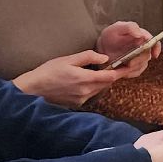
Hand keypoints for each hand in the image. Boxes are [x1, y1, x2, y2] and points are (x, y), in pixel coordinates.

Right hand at [13, 51, 127, 106]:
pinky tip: (86, 80)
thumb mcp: (68, 59)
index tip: (129, 66)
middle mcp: (86, 92)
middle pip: (106, 83)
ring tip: (102, 71)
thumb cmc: (48, 71)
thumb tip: (104, 58)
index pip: (110, 76)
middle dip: (112, 75)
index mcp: (85, 79)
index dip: (121, 71)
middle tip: (118, 66)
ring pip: (99, 89)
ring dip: (102, 81)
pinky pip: (90, 94)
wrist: (33, 89)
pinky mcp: (77, 104)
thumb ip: (88, 57)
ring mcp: (82, 99)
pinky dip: (92, 87)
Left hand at [96, 21, 156, 76]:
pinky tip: (122, 70)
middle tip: (129, 63)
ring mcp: (140, 58)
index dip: (156, 48)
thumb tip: (141, 34)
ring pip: (142, 65)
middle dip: (139, 60)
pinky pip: (136, 72)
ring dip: (133, 67)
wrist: (103, 47)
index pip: (154, 42)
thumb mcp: (117, 28)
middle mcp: (144, 48)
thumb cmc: (111, 35)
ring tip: (122, 67)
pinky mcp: (135, 68)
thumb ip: (130, 27)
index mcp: (142, 37)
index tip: (154, 55)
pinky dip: (129, 73)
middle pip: (147, 56)